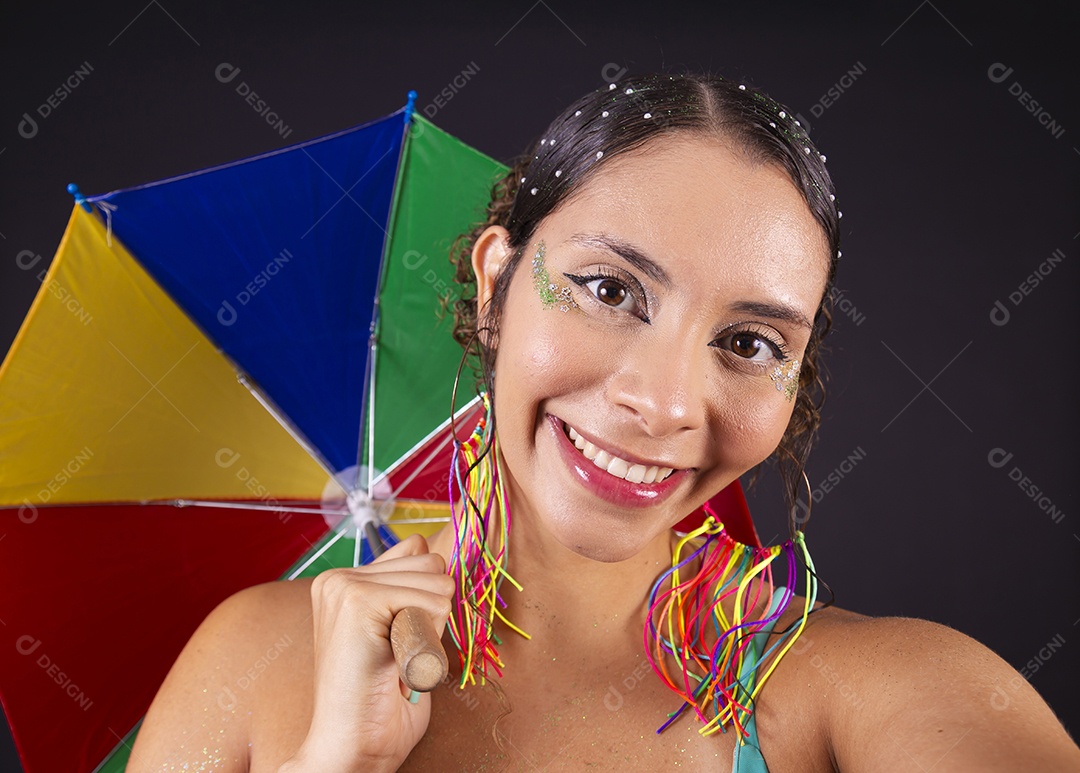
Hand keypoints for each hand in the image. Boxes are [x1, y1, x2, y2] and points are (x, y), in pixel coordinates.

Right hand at [281, 534, 453, 772]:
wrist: (352, 749)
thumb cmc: (382, 703)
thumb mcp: (401, 632)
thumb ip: (411, 591)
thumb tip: (432, 554)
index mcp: (345, 582)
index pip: (419, 552)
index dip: (427, 599)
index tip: (400, 639)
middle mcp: (338, 577)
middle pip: (432, 564)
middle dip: (431, 613)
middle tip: (398, 655)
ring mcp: (344, 586)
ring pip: (436, 583)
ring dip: (430, 630)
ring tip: (395, 660)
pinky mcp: (358, 601)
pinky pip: (430, 602)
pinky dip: (426, 639)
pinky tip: (395, 664)